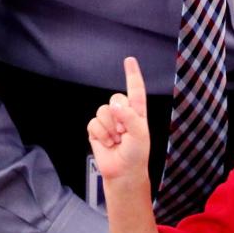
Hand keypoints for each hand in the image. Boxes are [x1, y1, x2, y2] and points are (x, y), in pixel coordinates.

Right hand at [88, 57, 151, 183]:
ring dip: (110, 128)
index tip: (129, 60)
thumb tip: (114, 105)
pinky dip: (101, 135)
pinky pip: (93, 123)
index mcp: (137, 112)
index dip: (132, 74)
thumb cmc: (136, 154)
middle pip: (115, 98)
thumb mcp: (140, 133)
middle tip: (124, 133)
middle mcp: (122, 113)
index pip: (135, 90)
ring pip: (102, 111)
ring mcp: (108, 121)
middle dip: (118, 116)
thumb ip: (129, 116)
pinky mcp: (96, 130)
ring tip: (116, 140)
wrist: (123, 172)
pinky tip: (107, 143)